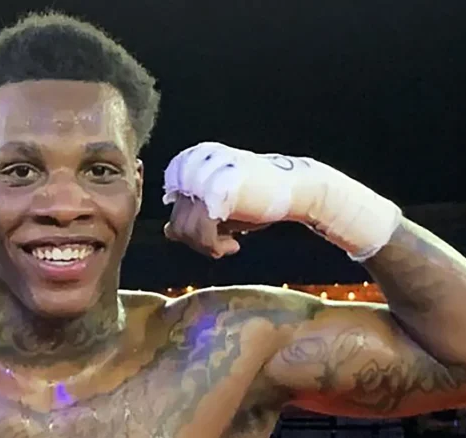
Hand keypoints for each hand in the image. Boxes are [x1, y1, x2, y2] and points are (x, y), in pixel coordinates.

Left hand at [162, 142, 307, 257]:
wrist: (297, 189)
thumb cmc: (258, 199)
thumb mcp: (219, 207)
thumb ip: (193, 215)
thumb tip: (168, 230)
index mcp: (193, 162)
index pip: (174, 204)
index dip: (187, 229)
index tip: (211, 237)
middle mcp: (195, 165)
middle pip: (177, 218)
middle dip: (196, 241)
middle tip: (222, 246)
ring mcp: (206, 177)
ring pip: (186, 228)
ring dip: (206, 246)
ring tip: (230, 246)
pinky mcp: (219, 192)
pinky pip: (202, 232)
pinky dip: (215, 247)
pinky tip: (235, 246)